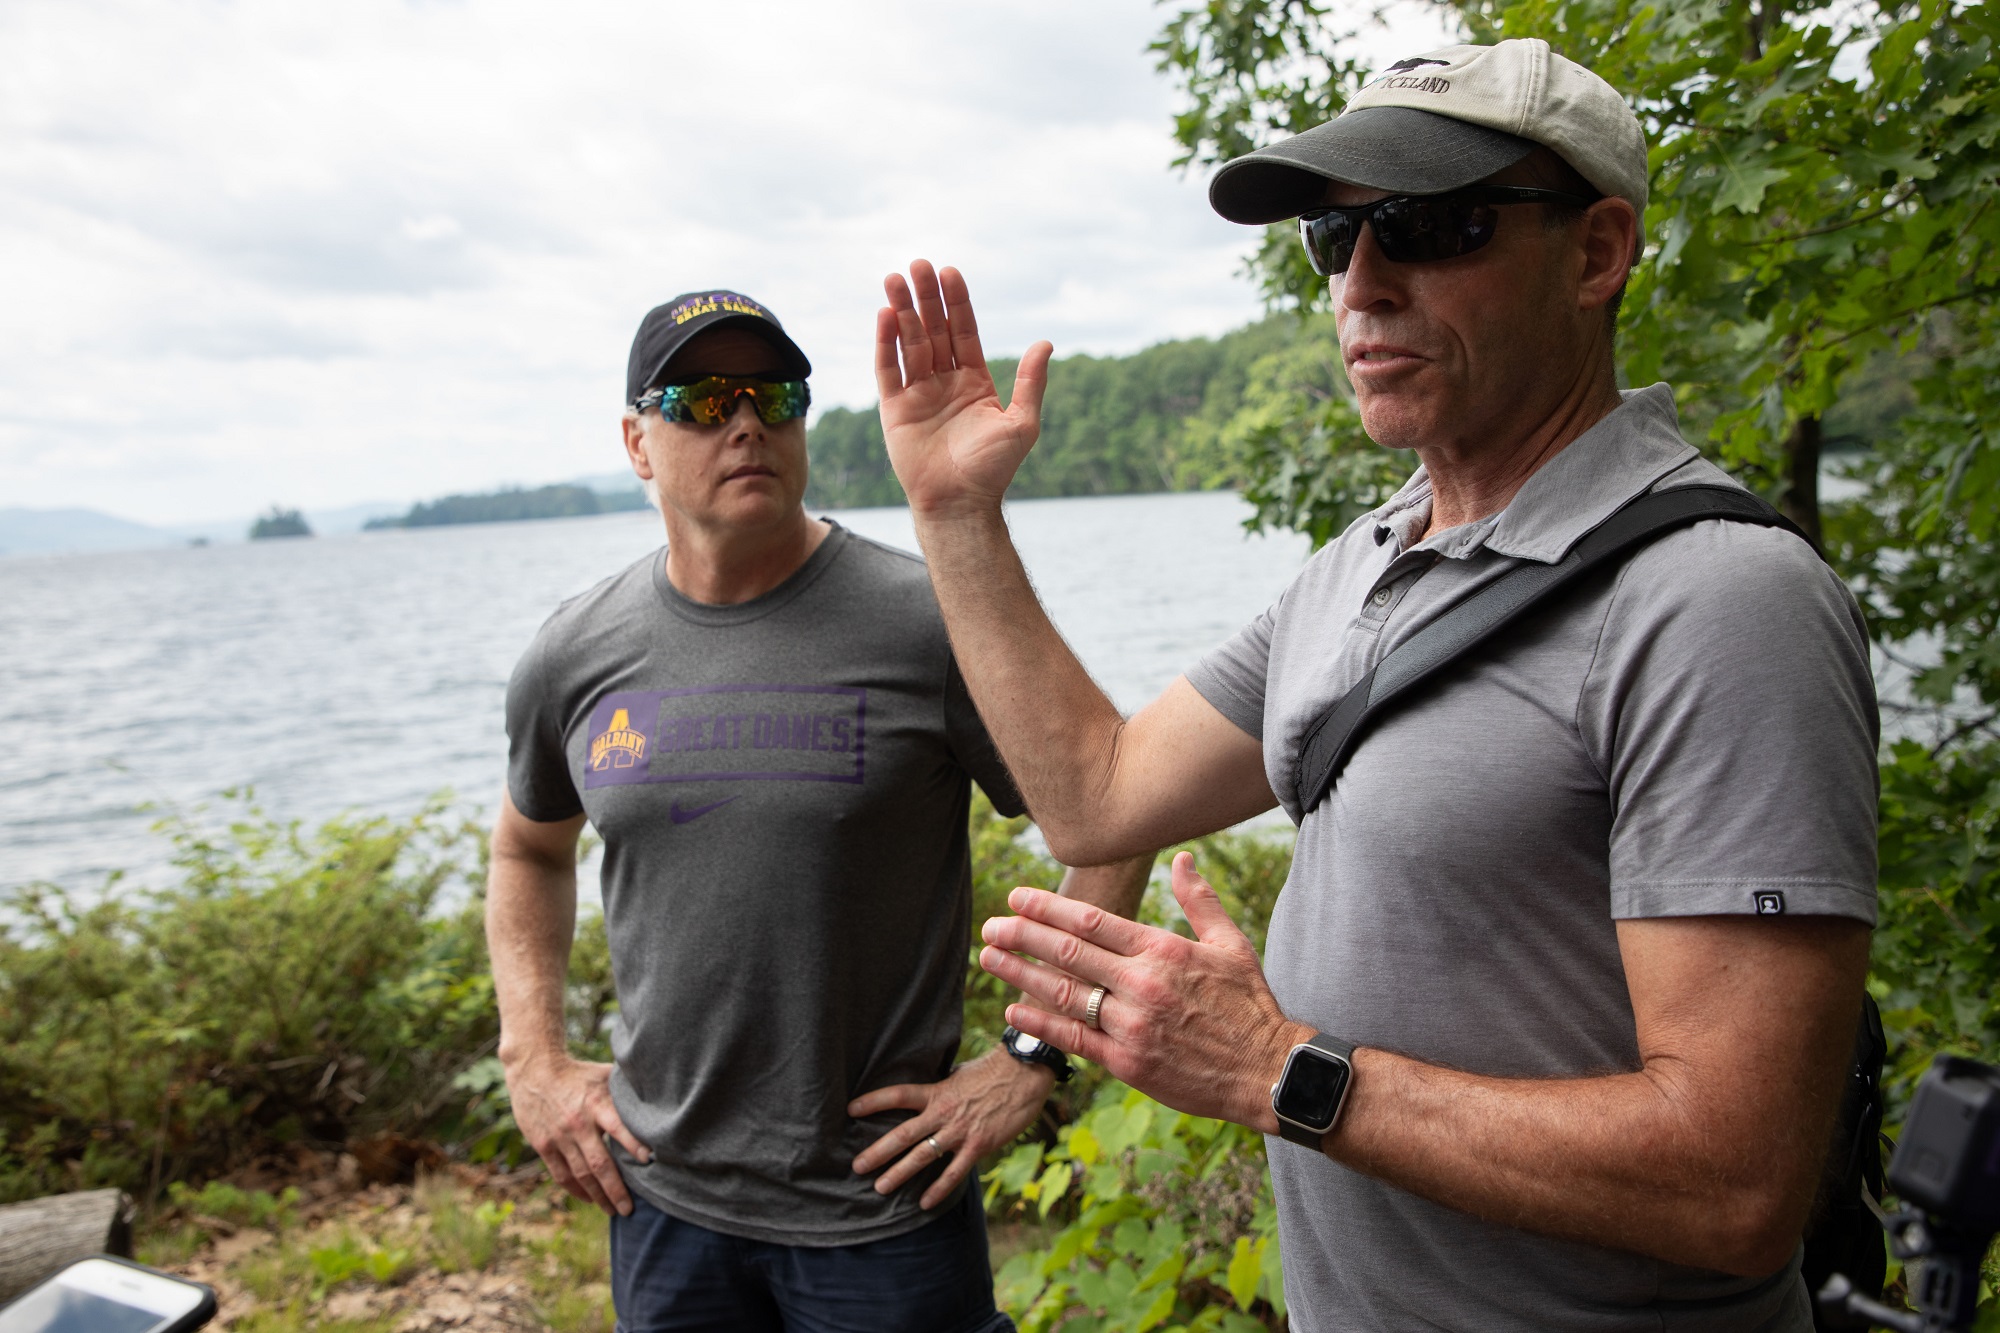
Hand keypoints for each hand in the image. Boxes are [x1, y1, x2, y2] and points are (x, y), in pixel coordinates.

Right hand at [504, 1051, 651, 1214]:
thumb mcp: (604, 1075)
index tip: (650, 1161)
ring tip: (613, 1210)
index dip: (634, 1145)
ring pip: (581, 1175)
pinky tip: (589, 1199)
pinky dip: (576, 1190)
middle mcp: (578, 1124)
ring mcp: (559, 1137)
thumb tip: (660, 1098)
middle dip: (616, 1190)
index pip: (619, 1128)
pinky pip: (562, 1174)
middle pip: (600, 1164)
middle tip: (629, 1209)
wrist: (534, 1070)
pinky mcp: (544, 1145)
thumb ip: (626, 1091)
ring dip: (598, 1196)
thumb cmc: (578, 1073)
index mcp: (596, 1103)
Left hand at [849, 1049, 1053, 1209]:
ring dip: (899, 1172)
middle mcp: (943, 1112)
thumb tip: (927, 1094)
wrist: (1025, 1073)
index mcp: (937, 1091)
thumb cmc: (993, 1071)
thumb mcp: (959, 1074)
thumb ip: (941, 1087)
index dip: (873, 1102)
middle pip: (903, 1133)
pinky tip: (924, 1203)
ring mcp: (960, 1131)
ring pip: (923, 1155)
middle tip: (856, 1166)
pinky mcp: (979, 1145)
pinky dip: (938, 1189)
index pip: (898, 1095)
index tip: (851, 1110)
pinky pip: (954, 1172)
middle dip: (878, 1151)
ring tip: (880, 1187)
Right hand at [876, 260, 1052, 516]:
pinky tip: (885, 314)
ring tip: (894, 278)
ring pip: (908, 343)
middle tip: (917, 264)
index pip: (964, 332)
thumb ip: (1031, 382)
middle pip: (933, 330)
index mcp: (974, 382)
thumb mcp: (1022, 423)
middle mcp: (945, 383)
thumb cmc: (993, 469)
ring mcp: (918, 394)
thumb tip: (1046, 343)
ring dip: (902, 311)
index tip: (950, 272)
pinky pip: (888, 369)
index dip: (957, 303)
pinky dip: (886, 342)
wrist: (959, 503)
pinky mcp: (894, 409)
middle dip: (926, 297)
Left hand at [980, 852, 1311, 1131]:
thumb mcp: (1231, 944)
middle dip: (1022, 937)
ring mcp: (1132, 1026)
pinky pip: (1074, 1039)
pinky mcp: (1128, 1064)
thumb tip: (1183, 860)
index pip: (1091, 921)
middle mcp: (1142, 984)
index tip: (1017, 898)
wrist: (1268, 1072)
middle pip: (1068, 954)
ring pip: (1064, 994)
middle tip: (991, 926)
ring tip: (989, 959)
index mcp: (1163, 950)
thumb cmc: (1249, 1005)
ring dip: (1020, 975)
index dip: (1048, 908)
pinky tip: (1013, 1010)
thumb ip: (1199, 901)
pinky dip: (1040, 1023)